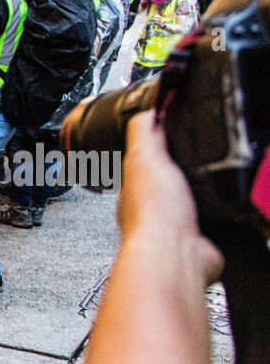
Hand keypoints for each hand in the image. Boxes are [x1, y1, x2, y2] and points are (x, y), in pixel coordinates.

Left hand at [118, 111, 222, 284]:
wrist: (176, 254)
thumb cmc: (154, 213)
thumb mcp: (145, 158)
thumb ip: (145, 133)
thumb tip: (145, 109)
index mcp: (136, 189)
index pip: (147, 163)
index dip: (161, 149)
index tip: (175, 137)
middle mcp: (155, 209)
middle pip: (172, 183)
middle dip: (188, 172)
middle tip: (205, 158)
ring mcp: (178, 226)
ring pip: (193, 202)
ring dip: (205, 193)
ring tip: (219, 179)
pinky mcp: (201, 239)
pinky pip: (213, 222)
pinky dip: (221, 214)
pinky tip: (227, 206)